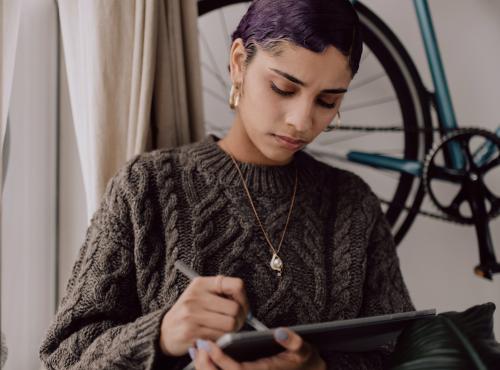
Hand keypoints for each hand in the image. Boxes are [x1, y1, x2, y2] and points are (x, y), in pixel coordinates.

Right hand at [159, 276, 249, 356]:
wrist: (164, 331)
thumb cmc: (188, 312)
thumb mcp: (200, 294)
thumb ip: (220, 293)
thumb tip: (245, 303)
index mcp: (201, 284)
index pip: (235, 285)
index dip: (244, 298)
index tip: (242, 305)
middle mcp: (196, 297)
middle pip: (235, 308)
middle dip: (240, 318)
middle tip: (236, 322)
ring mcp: (192, 315)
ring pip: (230, 324)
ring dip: (232, 330)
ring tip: (225, 329)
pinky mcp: (191, 332)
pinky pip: (219, 336)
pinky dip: (221, 338)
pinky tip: (214, 335)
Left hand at [192, 327, 326, 369]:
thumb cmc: (305, 362)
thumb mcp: (305, 350)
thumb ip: (294, 342)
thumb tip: (279, 333)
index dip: (220, 360)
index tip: (208, 344)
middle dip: (206, 366)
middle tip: (198, 346)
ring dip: (204, 368)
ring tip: (196, 350)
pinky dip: (210, 369)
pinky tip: (202, 358)